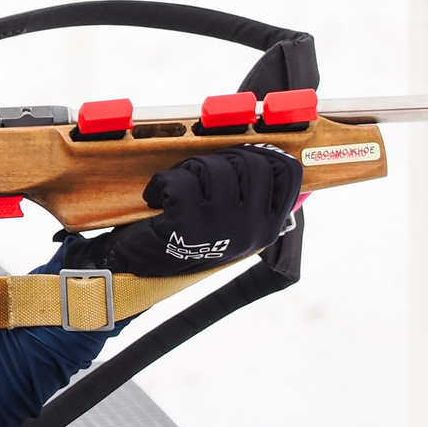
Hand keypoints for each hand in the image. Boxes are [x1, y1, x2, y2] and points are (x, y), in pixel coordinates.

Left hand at [73, 144, 301, 277]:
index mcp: (269, 227)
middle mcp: (252, 227)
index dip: (263, 154)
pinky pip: (177, 181)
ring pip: (213, 167)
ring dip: (189, 169)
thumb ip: (252, 197)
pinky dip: (160, 183)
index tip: (240, 155)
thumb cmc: (189, 243)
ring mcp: (222, 225)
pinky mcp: (188, 225)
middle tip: (199, 175)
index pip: (287, 173)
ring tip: (178, 188)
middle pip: (249, 161)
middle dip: (220, 159)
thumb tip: (267, 152)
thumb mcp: (233, 227)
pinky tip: (155, 198)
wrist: (140, 274)